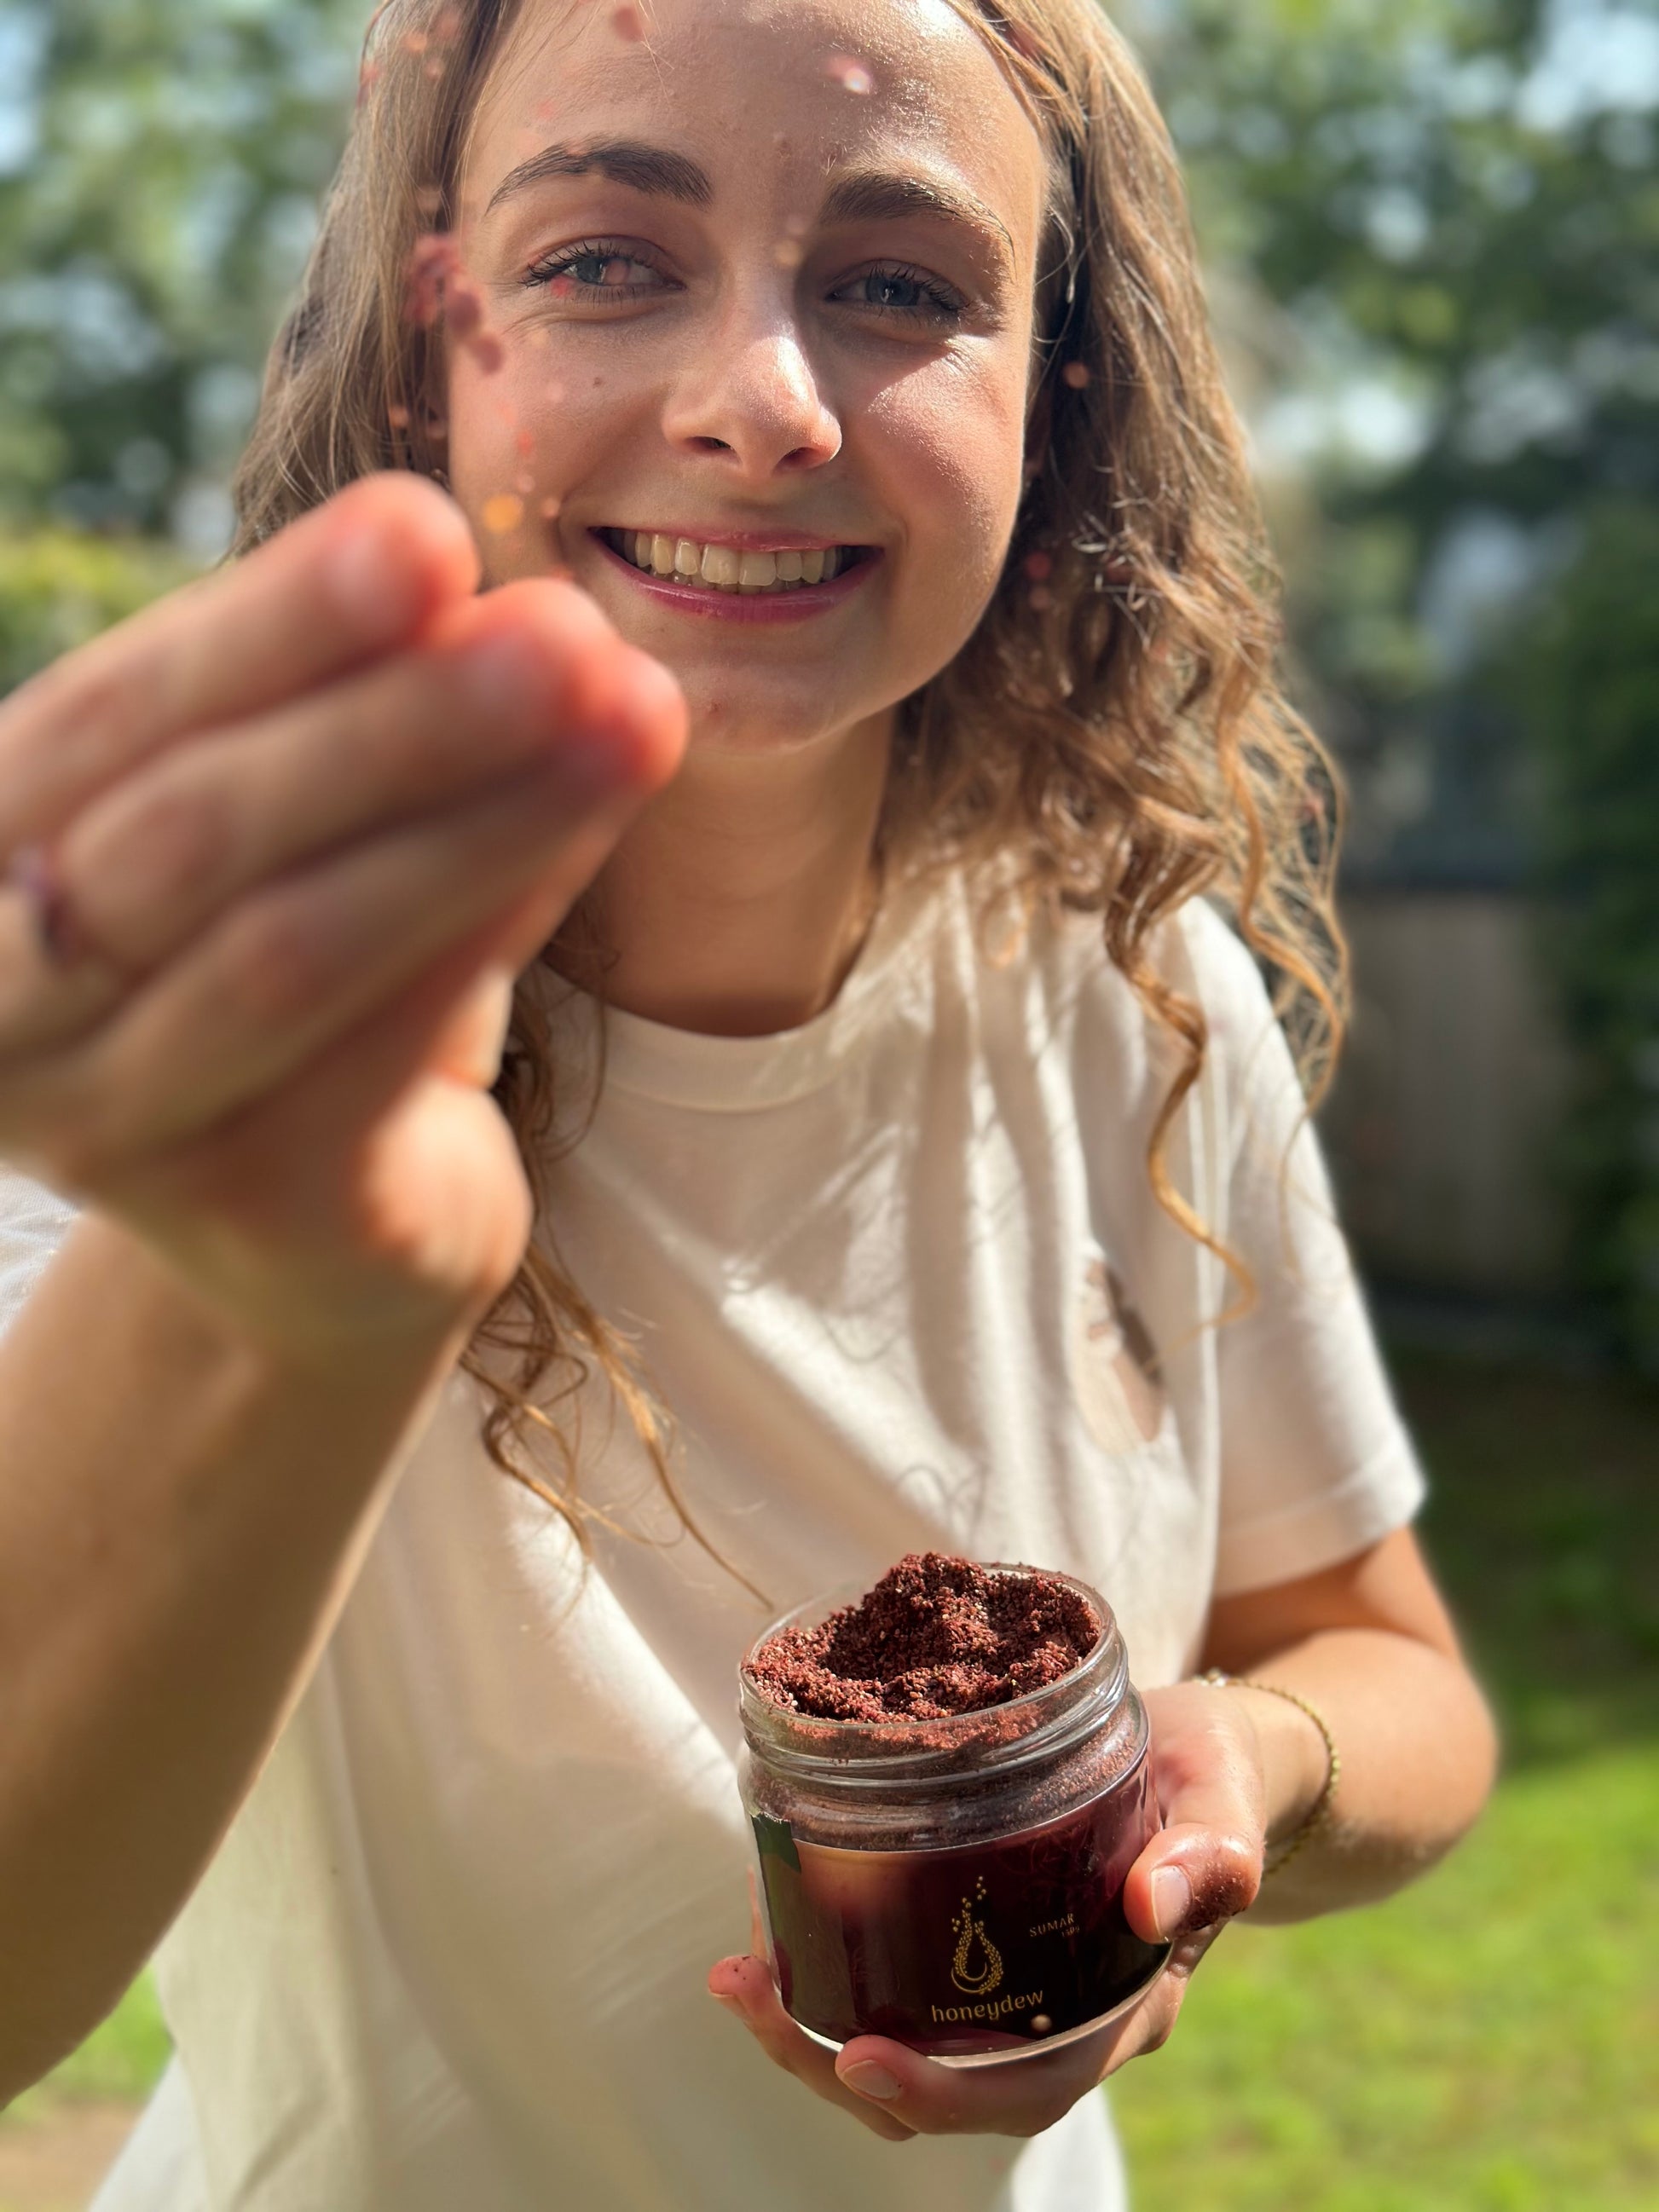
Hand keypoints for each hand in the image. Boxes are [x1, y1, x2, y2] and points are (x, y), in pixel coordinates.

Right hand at [0, 474, 684, 1364]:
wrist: (327, 1227)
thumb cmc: (297, 984)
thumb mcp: (296, 829)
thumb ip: (360, 725)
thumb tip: (523, 609)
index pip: (110, 716)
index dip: (272, 622)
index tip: (432, 527)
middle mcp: (2, 1009)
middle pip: (189, 830)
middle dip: (390, 716)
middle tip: (560, 626)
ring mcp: (110, 1125)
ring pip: (293, 943)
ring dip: (475, 814)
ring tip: (627, 712)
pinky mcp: (248, 1207)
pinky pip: (379, 1052)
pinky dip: (492, 923)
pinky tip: (590, 825)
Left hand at [707, 1680, 1267, 2139]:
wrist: (1202, 1755)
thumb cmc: (1212, 1778)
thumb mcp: (1221, 1800)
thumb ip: (1207, 1854)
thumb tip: (1154, 1903)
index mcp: (1119, 2004)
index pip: (1023, 2087)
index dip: (938, 2093)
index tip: (860, 2058)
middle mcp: (1055, 2013)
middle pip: (937, 2086)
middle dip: (829, 2060)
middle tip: (748, 1992)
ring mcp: (1009, 1983)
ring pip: (899, 2043)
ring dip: (807, 2023)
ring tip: (736, 1968)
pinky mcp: (972, 1936)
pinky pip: (891, 1980)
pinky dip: (823, 1962)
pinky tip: (772, 1908)